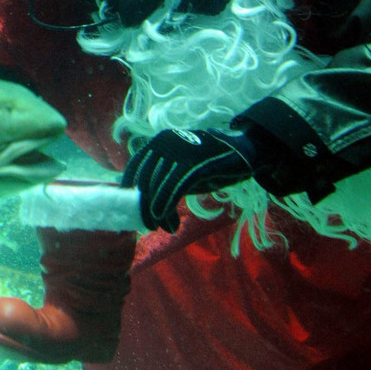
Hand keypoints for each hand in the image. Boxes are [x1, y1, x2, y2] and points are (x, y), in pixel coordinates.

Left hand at [121, 128, 255, 231]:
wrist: (240, 151)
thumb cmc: (208, 162)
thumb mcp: (182, 169)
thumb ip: (164, 179)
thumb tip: (146, 204)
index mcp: (159, 141)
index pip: (136, 165)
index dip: (129, 188)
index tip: (131, 209)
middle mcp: (165, 142)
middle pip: (146, 181)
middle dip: (146, 207)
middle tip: (150, 227)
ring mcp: (179, 151)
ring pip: (158, 187)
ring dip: (158, 213)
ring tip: (165, 228)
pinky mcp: (194, 163)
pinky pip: (174, 189)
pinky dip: (167, 207)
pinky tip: (169, 223)